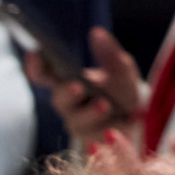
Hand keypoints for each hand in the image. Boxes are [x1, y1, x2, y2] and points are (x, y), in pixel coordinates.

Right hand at [26, 26, 141, 149]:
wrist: (140, 117)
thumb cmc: (122, 90)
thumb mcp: (120, 67)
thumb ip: (109, 52)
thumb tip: (95, 32)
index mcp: (68, 83)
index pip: (45, 76)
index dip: (36, 67)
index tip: (34, 53)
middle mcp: (68, 105)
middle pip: (59, 99)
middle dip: (66, 93)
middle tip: (76, 86)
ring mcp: (78, 125)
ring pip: (78, 121)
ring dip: (91, 113)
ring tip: (105, 105)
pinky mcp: (91, 143)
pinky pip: (98, 137)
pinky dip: (112, 129)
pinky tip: (124, 123)